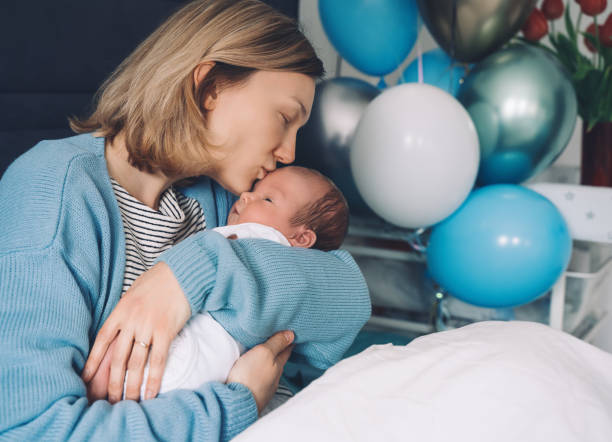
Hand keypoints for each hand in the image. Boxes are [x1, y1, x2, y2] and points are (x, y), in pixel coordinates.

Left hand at [81, 262, 190, 402]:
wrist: (182, 273)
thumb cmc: (158, 282)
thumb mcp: (133, 293)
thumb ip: (125, 312)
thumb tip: (118, 332)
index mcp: (120, 310)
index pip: (102, 340)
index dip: (93, 361)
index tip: (86, 378)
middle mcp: (131, 320)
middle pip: (117, 358)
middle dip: (112, 382)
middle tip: (109, 400)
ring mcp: (148, 326)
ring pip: (135, 363)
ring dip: (131, 385)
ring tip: (128, 402)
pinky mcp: (166, 331)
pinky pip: (158, 360)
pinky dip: (153, 379)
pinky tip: (150, 392)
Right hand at [227, 330, 293, 413]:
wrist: (237, 404)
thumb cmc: (250, 376)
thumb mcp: (264, 353)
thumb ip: (276, 343)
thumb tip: (291, 335)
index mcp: (278, 366)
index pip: (286, 350)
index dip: (288, 341)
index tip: (291, 334)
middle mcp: (274, 378)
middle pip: (278, 362)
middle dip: (279, 353)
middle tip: (279, 342)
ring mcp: (264, 389)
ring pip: (269, 372)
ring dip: (268, 364)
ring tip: (265, 357)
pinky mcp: (254, 395)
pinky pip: (259, 381)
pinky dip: (259, 374)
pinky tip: (255, 373)